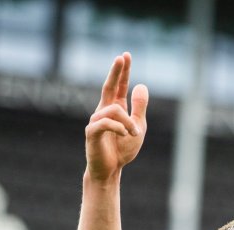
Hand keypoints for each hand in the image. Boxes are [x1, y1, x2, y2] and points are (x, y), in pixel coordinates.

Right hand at [86, 52, 148, 180]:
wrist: (110, 170)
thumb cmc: (122, 149)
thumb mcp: (138, 127)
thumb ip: (139, 107)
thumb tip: (142, 85)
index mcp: (115, 108)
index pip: (119, 86)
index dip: (122, 72)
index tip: (125, 55)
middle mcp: (103, 111)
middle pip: (109, 86)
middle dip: (116, 72)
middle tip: (121, 57)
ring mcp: (96, 120)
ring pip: (113, 110)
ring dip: (128, 122)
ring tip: (134, 134)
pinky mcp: (91, 132)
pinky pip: (105, 123)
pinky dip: (119, 127)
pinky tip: (124, 135)